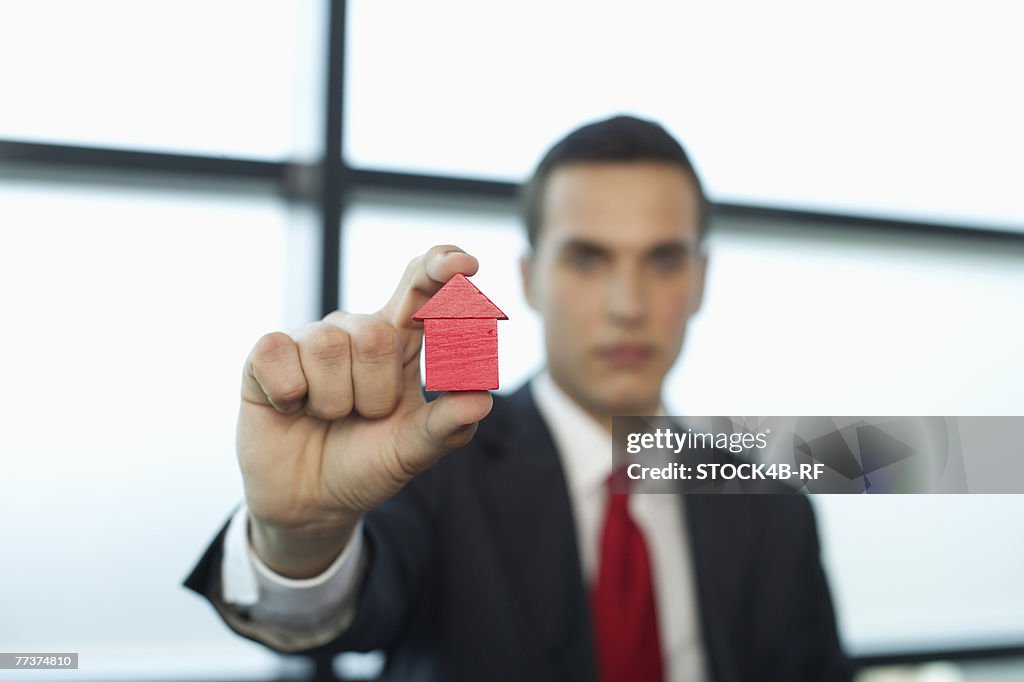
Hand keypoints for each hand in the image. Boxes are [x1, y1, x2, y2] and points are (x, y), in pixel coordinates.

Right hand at [237, 245, 492, 576]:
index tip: (465, 266)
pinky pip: (279, 355)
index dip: (439, 267)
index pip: (421, 285)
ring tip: (329, 417)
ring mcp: (310, 339)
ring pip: (329, 346)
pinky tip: (290, 407)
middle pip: (376, 333)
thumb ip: (446, 426)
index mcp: (401, 341)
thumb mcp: (413, 452)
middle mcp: (357, 330)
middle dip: (376, 392)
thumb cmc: (367, 463)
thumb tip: (480, 400)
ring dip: (334, 401)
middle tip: (366, 417)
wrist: (311, 503)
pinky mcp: (266, 355)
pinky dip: (290, 394)